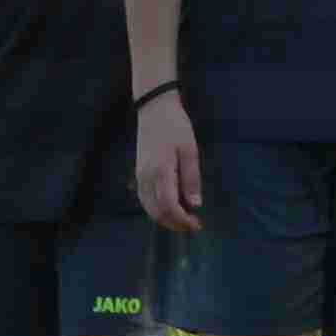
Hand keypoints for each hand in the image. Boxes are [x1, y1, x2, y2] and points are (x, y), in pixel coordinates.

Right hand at [136, 92, 204, 233]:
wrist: (154, 109)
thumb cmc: (175, 127)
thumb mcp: (189, 150)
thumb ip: (191, 178)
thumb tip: (195, 205)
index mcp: (160, 172)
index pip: (169, 206)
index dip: (182, 220)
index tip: (197, 224)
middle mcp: (146, 178)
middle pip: (157, 212)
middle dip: (174, 224)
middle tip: (193, 226)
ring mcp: (140, 176)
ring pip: (149, 208)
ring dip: (165, 219)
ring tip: (183, 220)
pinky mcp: (139, 173)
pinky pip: (145, 199)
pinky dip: (156, 210)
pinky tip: (169, 209)